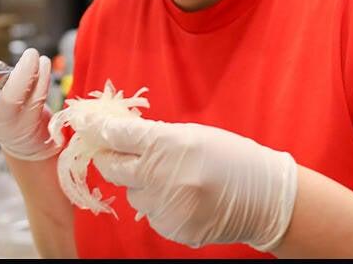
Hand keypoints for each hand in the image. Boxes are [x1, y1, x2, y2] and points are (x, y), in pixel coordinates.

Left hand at [77, 115, 297, 250]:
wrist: (265, 197)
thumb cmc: (230, 157)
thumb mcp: (192, 135)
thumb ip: (154, 136)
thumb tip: (116, 133)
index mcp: (168, 143)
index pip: (119, 134)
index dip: (99, 128)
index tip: (86, 123)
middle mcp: (162, 175)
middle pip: (112, 167)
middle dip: (109, 157)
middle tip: (114, 151)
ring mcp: (166, 205)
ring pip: (132, 192)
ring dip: (141, 184)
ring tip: (172, 178)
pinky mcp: (172, 228)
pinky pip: (151, 213)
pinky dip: (159, 204)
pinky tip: (183, 197)